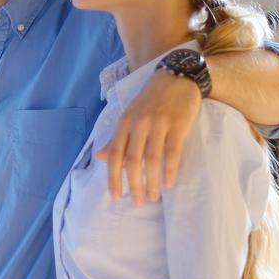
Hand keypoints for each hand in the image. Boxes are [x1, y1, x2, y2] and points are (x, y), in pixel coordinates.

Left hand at [96, 71, 198, 203]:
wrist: (176, 76)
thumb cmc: (151, 100)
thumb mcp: (129, 116)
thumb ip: (116, 138)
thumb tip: (100, 158)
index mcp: (123, 123)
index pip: (115, 155)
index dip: (114, 178)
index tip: (116, 197)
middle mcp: (138, 124)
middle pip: (133, 160)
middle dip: (134, 184)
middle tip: (138, 202)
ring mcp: (158, 124)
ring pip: (152, 159)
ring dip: (152, 181)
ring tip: (153, 197)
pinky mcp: (178, 125)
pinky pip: (172, 152)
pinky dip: (170, 170)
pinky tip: (169, 183)